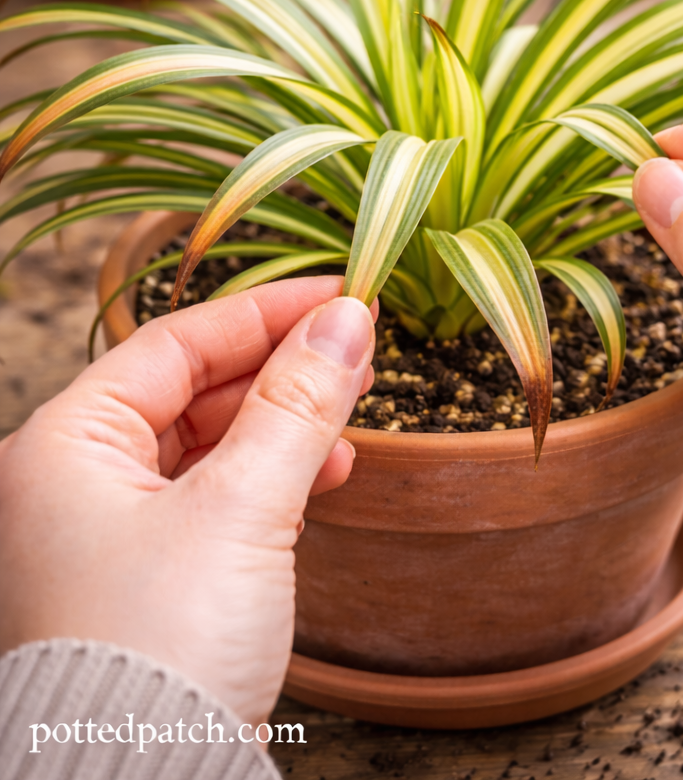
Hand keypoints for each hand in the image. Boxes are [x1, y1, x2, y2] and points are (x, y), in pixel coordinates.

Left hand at [0, 278, 375, 723]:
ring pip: (211, 443)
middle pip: (193, 389)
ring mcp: (114, 531)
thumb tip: (347, 319)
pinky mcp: (155, 575)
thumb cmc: (159, 651)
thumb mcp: (241, 508)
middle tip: (355, 347)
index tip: (337, 295)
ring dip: (284, 422)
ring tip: (350, 410)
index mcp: (64, 447)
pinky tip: (323, 472)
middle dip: (280, 367)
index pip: (174, 343)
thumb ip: (296, 405)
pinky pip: (219, 496)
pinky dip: (273, 476)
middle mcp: (77, 482)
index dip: (263, 312)